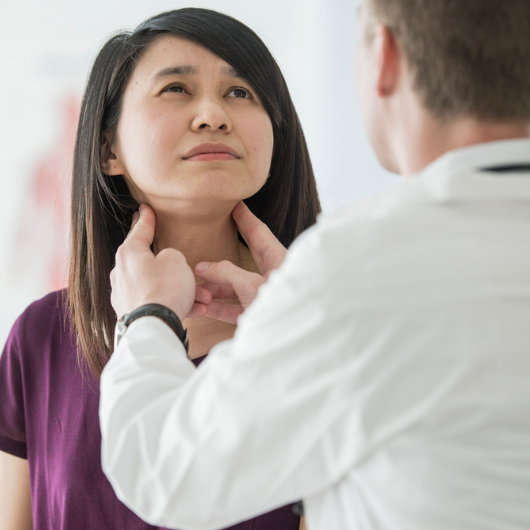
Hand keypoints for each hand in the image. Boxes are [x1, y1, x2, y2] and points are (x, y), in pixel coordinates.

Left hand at [110, 204, 209, 320]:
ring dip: (183, 290)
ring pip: (159, 286)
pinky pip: (158, 303)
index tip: (145, 209)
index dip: (146, 218)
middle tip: (187, 265)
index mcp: (129, 253)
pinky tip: (197, 309)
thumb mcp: (176, 260)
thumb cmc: (165, 289)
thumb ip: (171, 255)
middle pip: (151, 262)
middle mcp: (122, 273)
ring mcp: (125, 295)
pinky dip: (176, 304)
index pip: (139, 230)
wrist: (155, 327)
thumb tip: (166, 262)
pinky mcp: (132, 313)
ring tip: (205, 297)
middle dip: (176, 267)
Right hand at [193, 201, 286, 323]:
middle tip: (213, 233)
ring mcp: (265, 296)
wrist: (293, 339)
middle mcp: (272, 277)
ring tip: (196, 285)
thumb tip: (203, 267)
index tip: (235, 204)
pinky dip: (220, 307)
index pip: (258, 232)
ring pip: (236, 287)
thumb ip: (226, 273)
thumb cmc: (281, 308)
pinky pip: (235, 308)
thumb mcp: (251, 285)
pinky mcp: (258, 315)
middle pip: (245, 257)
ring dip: (216, 287)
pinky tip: (205, 306)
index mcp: (278, 261)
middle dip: (225, 251)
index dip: (244, 217)